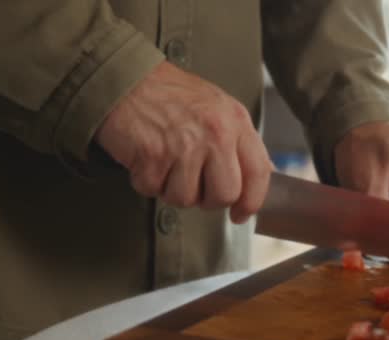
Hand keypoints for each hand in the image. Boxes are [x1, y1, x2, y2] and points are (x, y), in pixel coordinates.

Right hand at [95, 61, 272, 223]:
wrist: (125, 77)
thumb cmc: (170, 94)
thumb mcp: (219, 107)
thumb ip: (240, 141)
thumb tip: (264, 173)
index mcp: (236, 120)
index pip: (258, 173)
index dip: (252, 202)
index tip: (241, 213)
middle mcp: (215, 133)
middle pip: (224, 195)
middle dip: (207, 199)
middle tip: (193, 183)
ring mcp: (184, 145)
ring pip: (186, 199)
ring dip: (171, 189)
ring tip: (166, 162)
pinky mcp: (153, 155)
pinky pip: (153, 190)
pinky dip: (146, 180)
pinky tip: (147, 157)